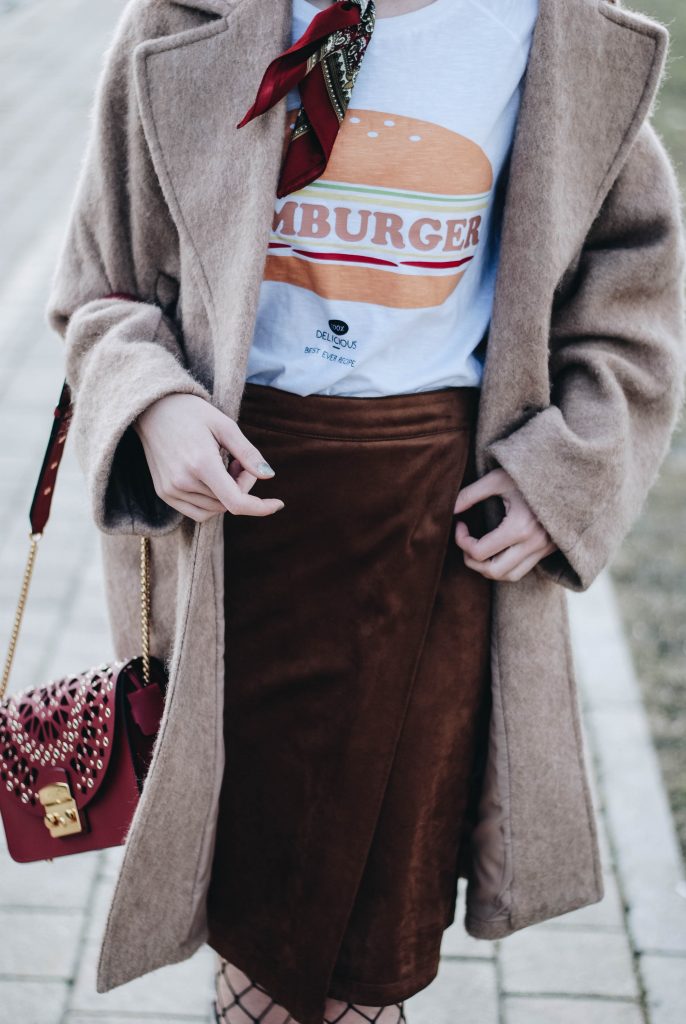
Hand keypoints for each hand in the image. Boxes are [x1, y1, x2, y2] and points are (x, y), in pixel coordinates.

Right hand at [133, 393, 284, 521]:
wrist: (152, 409)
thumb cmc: (192, 412)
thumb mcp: (225, 426)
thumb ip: (248, 453)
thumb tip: (269, 476)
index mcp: (201, 464)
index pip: (236, 502)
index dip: (260, 507)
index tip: (278, 504)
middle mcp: (183, 482)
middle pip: (228, 503)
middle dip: (242, 486)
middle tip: (237, 461)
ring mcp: (171, 490)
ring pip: (214, 509)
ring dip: (227, 494)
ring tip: (222, 464)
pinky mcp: (164, 493)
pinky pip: (197, 511)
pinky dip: (212, 501)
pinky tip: (210, 477)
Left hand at [453, 468, 556, 581]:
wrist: (566, 474)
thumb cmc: (528, 474)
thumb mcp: (497, 478)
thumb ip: (471, 494)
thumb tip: (450, 509)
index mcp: (520, 527)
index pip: (479, 552)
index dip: (461, 541)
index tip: (460, 524)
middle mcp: (533, 544)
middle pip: (493, 572)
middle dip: (472, 561)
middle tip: (465, 542)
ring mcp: (543, 549)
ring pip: (509, 576)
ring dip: (488, 568)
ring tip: (478, 549)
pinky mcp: (548, 550)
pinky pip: (522, 570)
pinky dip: (505, 566)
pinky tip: (497, 549)